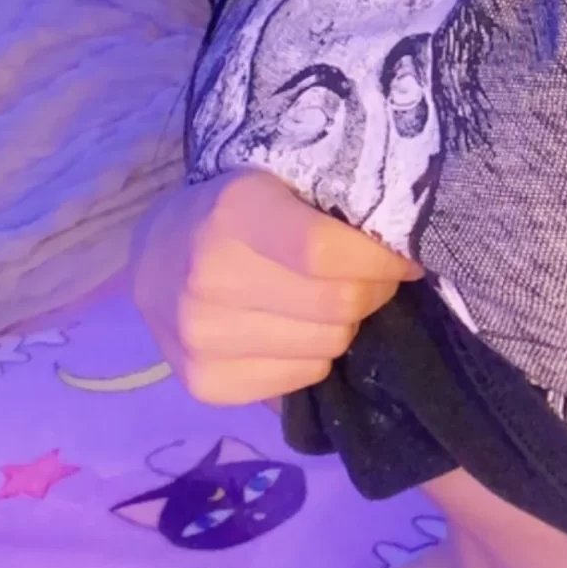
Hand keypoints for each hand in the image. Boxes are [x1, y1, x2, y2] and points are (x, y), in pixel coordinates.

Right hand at [129, 169, 423, 406]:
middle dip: (371, 288)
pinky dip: (313, 356)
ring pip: (328, 345)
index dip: (381, 257)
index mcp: (233, 213)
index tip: (399, 253)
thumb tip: (409, 245)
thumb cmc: (237, 211)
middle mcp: (208, 277)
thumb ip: (335, 204)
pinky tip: (291, 329)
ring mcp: (200, 337)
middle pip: (339, 304)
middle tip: (366, 275)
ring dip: (343, 323)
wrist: (157, 257)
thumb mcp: (280, 182)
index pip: (328, 252)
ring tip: (323, 298)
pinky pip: (303, 378)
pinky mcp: (203, 384)